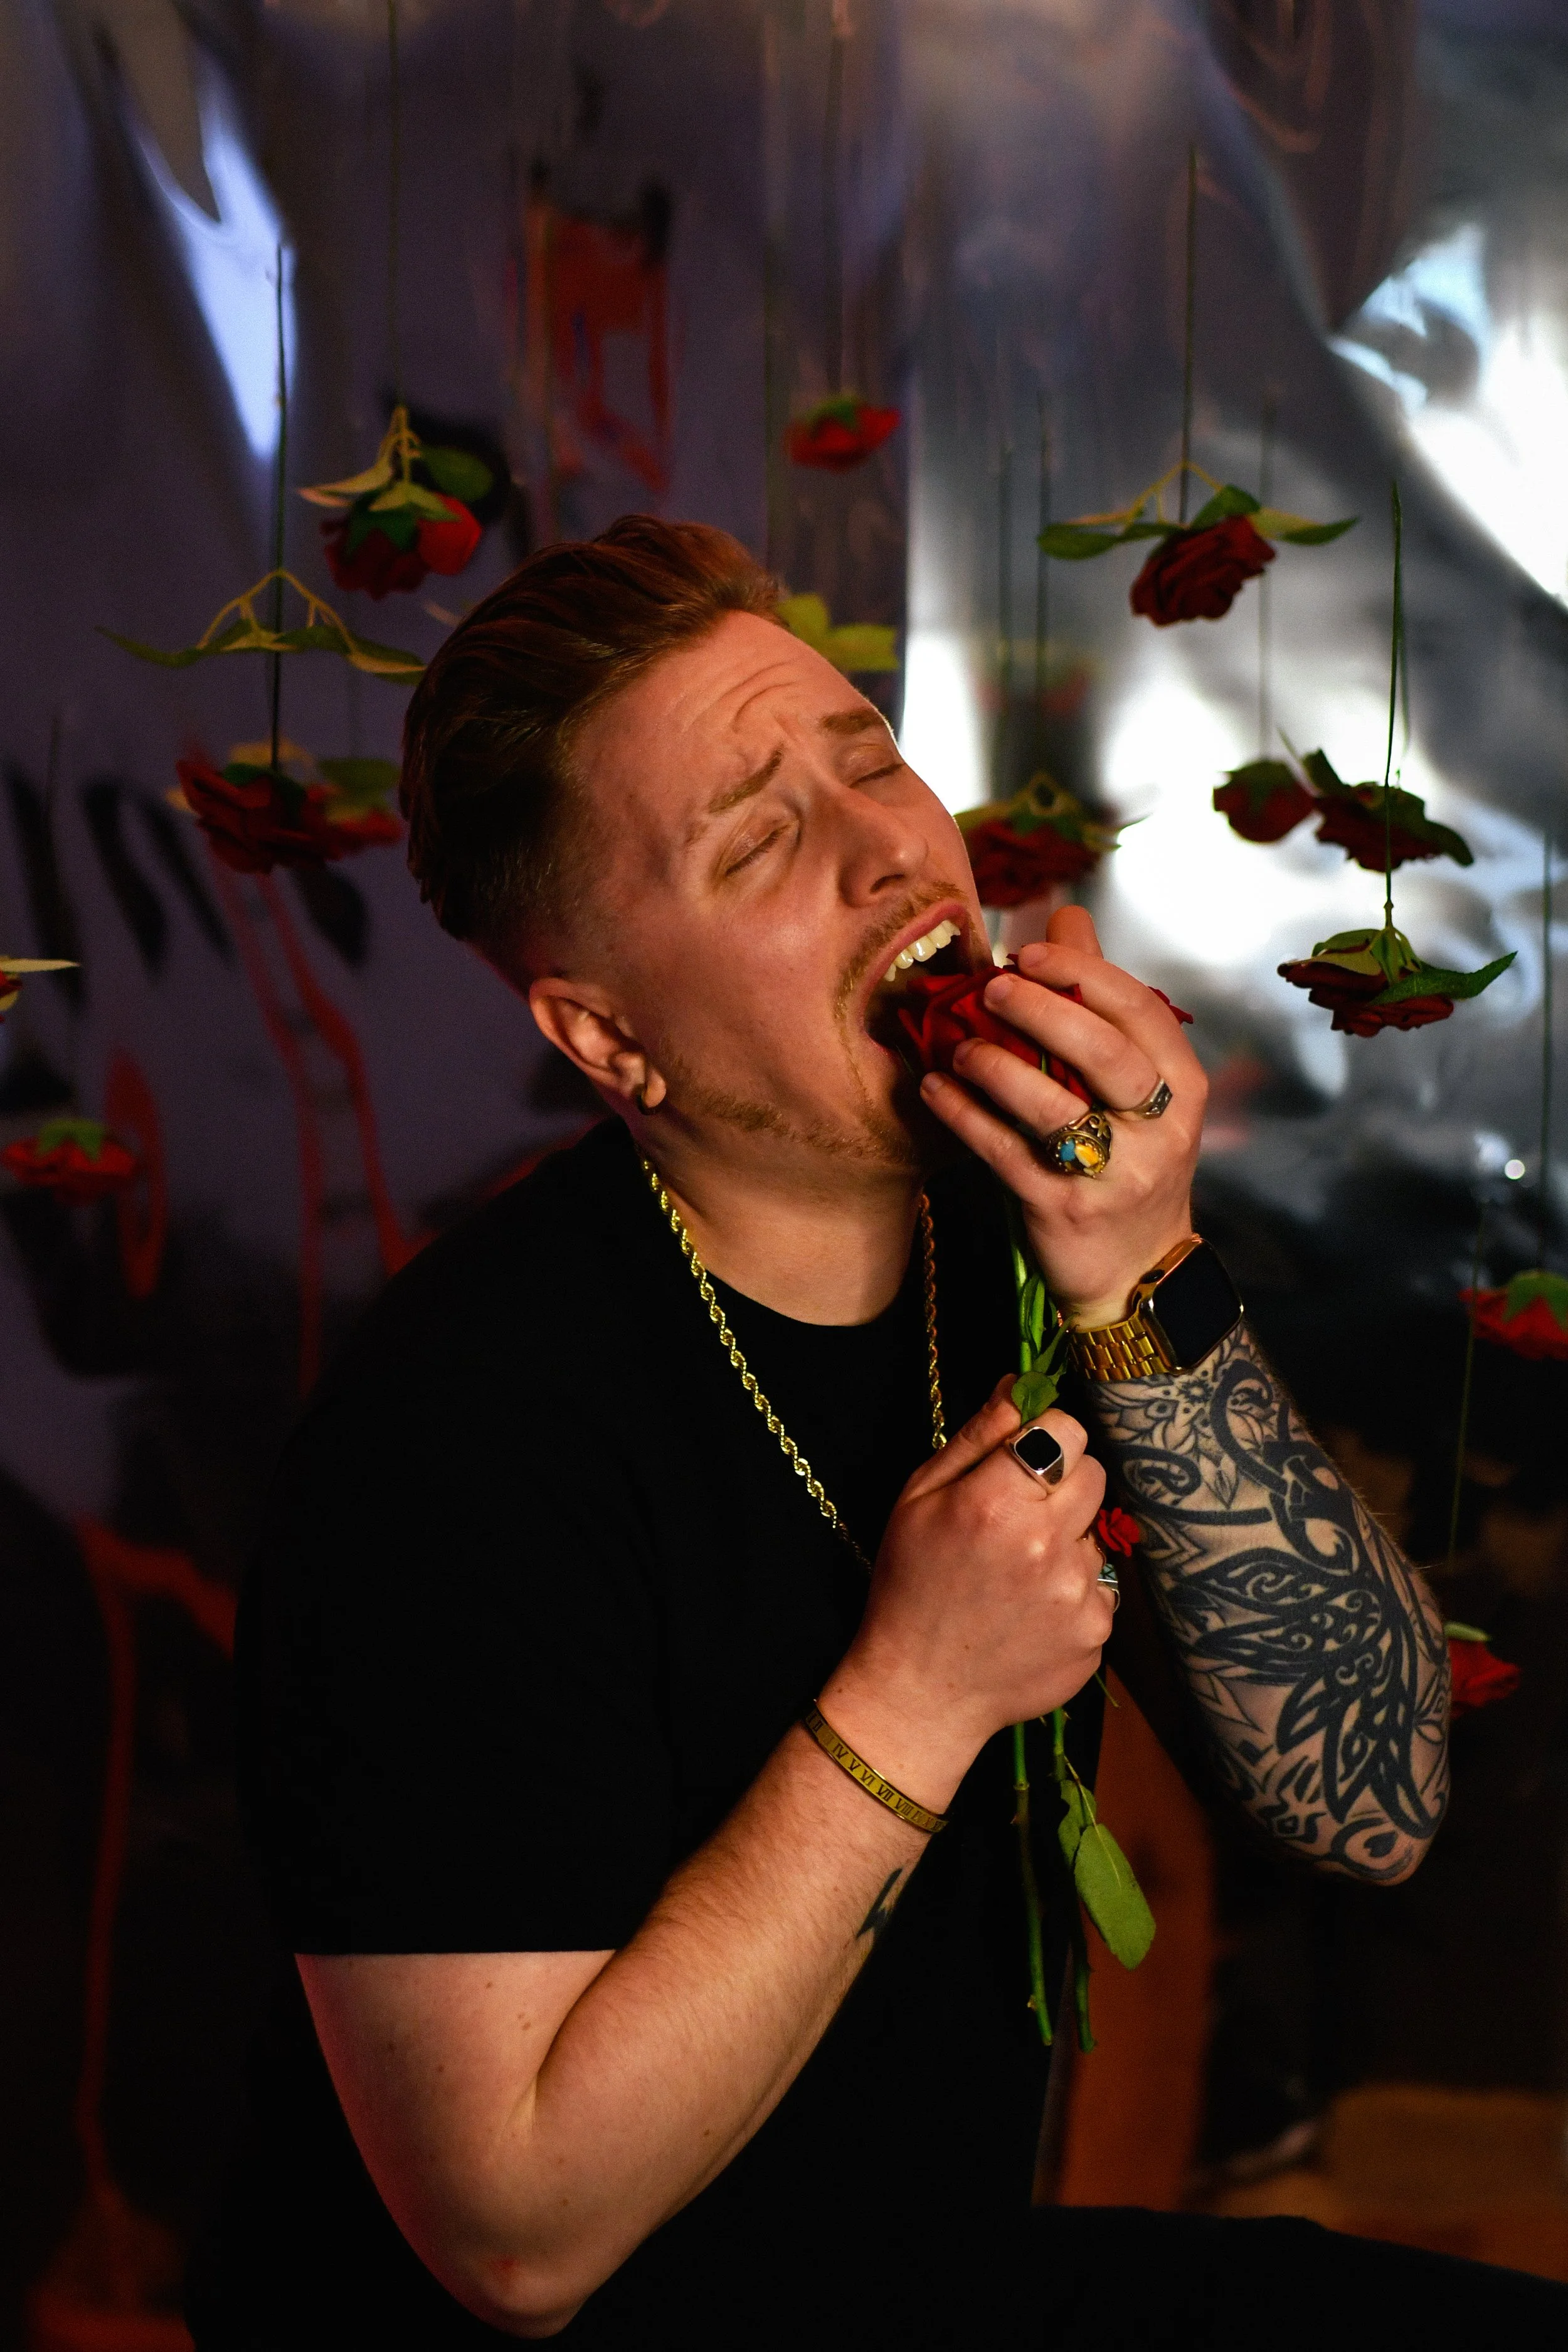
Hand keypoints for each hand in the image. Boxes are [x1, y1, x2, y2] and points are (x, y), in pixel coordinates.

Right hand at [820, 1380, 1109, 1810]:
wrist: (921, 1691)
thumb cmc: (910, 1585)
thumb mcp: (919, 1498)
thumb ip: (976, 1436)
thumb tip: (1021, 1385)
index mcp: (997, 1501)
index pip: (1069, 1429)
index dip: (1047, 1439)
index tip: (1025, 1460)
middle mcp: (1047, 1543)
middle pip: (1094, 1472)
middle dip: (1062, 1483)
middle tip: (1020, 1516)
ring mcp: (1078, 1592)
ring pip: (1097, 1530)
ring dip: (1067, 1540)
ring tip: (1019, 1573)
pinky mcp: (1097, 1632)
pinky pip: (1102, 1585)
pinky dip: (1074, 1591)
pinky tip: (1031, 1610)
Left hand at [918, 905, 1205, 1325]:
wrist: (1137, 1271)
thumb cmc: (1129, 1159)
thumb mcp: (1136, 1087)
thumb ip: (1101, 1001)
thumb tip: (1067, 916)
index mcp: (1183, 1085)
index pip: (1139, 1011)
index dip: (1082, 973)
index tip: (1029, 952)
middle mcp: (1160, 1128)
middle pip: (1104, 1052)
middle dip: (1044, 1010)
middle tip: (993, 988)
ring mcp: (1116, 1174)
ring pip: (1053, 1106)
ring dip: (997, 1066)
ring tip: (958, 1045)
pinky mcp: (1065, 1210)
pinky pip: (1006, 1154)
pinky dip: (965, 1118)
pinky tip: (935, 1090)